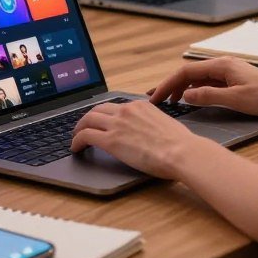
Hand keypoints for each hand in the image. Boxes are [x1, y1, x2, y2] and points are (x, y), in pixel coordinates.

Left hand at [70, 100, 199, 178]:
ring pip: (87, 120)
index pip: (114, 107)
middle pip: (97, 110)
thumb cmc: (180, 143)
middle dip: (87, 118)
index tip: (101, 121)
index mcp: (139, 105)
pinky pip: (86, 136)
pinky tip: (75, 148)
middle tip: (83, 127)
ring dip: (78, 128)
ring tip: (76, 137)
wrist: (181, 151)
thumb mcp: (164, 123)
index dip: (104, 115)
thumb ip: (150, 122)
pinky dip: (76, 141)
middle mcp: (126, 110)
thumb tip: (146, 130)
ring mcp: (117, 124)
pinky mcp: (111, 140)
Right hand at [149, 57, 257, 116]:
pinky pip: (207, 82)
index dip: (167, 84)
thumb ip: (208, 96)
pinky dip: (195, 90)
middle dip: (170, 85)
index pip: (185, 72)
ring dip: (182, 88)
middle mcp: (222, 64)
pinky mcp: (233, 79)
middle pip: (189, 73)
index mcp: (220, 65)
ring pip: (197, 78)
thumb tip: (186, 95)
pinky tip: (191, 99)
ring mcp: (228, 71)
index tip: (155, 97)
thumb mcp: (235, 99)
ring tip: (170, 101)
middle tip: (155, 98)